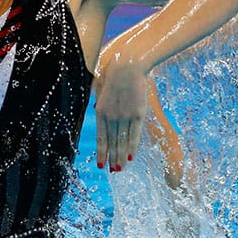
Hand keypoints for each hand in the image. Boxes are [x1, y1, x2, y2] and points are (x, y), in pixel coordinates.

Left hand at [93, 56, 147, 172]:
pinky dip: (133, 147)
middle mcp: (112, 117)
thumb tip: (98, 110)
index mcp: (101, 111)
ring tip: (121, 168)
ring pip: (123, 141)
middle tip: (113, 171)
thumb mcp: (100, 89)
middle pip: (113, 143)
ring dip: (122, 156)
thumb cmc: (113, 74)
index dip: (102, 153)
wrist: (128, 66)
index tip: (102, 165)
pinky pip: (135, 134)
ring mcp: (125, 116)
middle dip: (112, 158)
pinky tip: (131, 157)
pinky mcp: (138, 114)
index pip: (101, 139)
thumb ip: (100, 102)